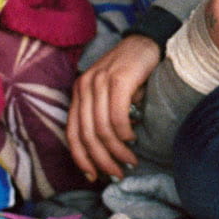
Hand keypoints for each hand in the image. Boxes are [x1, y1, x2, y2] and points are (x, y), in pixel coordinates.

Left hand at [66, 34, 162, 183]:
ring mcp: (100, 82)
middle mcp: (84, 87)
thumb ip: (102, 116)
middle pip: (87, 135)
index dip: (81, 158)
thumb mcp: (108, 94)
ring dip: (117, 151)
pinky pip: (117, 117)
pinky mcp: (118, 80)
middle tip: (117, 173)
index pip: (72, 133)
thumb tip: (106, 153)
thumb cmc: (130, 72)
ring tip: (129, 160)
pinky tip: (133, 138)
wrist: (146, 42)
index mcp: (78, 92)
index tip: (93, 176)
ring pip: (102, 130)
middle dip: (101, 160)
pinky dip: (125, 133)